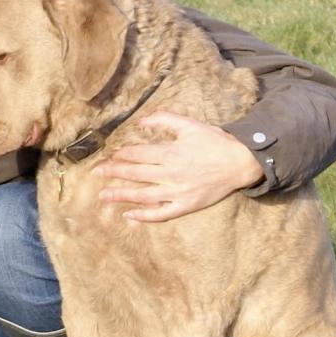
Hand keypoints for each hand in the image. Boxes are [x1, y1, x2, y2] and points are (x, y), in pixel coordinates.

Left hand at [93, 111, 263, 221]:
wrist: (240, 162)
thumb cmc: (214, 142)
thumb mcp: (190, 125)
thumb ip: (164, 120)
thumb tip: (141, 121)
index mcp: (171, 153)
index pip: (138, 154)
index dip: (121, 155)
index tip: (109, 156)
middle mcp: (171, 174)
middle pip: (136, 174)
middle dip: (113, 173)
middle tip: (95, 174)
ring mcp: (177, 192)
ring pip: (143, 196)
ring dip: (121, 196)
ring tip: (104, 196)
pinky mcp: (186, 206)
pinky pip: (161, 214)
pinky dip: (144, 216)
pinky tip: (128, 216)